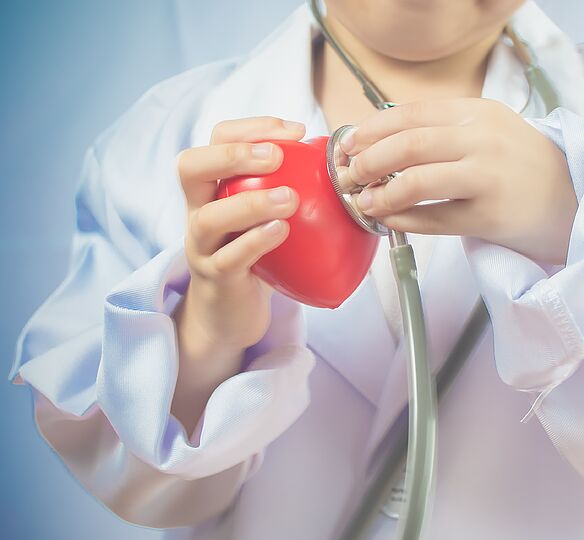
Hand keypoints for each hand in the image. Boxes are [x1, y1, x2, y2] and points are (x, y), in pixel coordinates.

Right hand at [176, 116, 304, 353]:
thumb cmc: (256, 256)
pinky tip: (281, 232)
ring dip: (251, 203)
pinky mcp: (216, 279)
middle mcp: (197, 211)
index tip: (294, 131)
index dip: (251, 128)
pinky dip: (255, 242)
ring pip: (210, 217)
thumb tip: (338, 163)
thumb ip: (286, 188)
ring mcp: (202, 246)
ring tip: (289, 199)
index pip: (216, 139)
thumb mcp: (265, 216)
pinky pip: (229, 259)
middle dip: (233, 154)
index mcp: (211, 187)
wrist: (231, 313)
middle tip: (277, 156)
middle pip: (191, 167)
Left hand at [340, 98, 576, 264]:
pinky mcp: (489, 216)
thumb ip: (446, 130)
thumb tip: (384, 140)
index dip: (372, 129)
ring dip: (381, 194)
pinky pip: (433, 219)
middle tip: (350, 174)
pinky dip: (404, 220)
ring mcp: (487, 177)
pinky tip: (390, 221)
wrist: (574, 201)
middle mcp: (484, 140)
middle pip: (409, 144)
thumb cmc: (524, 168)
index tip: (350, 143)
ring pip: (417, 181)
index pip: (412, 113)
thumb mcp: (491, 131)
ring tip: (364, 202)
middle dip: (369, 160)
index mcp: (479, 112)